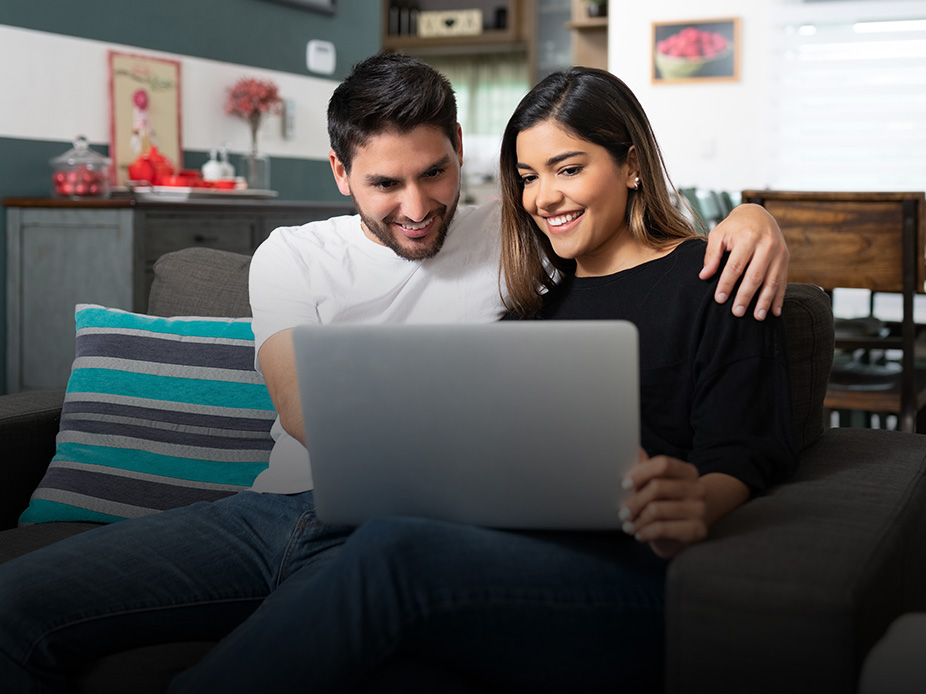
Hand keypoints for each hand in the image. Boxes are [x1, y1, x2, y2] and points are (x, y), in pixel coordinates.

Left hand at [619, 451, 706, 558]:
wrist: (694, 527)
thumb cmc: (671, 502)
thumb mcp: (660, 485)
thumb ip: (648, 470)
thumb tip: (636, 450)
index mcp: (688, 472)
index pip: (663, 464)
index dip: (641, 472)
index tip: (624, 484)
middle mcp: (697, 488)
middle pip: (657, 487)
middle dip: (634, 501)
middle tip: (622, 512)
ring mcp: (699, 509)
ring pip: (656, 510)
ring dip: (637, 520)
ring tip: (628, 525)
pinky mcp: (697, 530)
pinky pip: (662, 528)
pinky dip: (645, 532)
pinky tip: (639, 534)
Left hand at [700, 203, 789, 320]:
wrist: (758, 214)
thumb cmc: (734, 227)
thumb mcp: (718, 234)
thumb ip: (711, 254)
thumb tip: (704, 275)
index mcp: (748, 237)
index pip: (736, 266)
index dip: (727, 283)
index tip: (719, 299)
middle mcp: (766, 245)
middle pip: (755, 275)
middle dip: (746, 296)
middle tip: (736, 313)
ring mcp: (779, 252)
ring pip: (772, 281)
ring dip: (765, 301)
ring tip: (756, 318)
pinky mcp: (785, 259)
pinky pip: (783, 281)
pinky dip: (779, 298)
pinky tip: (774, 313)